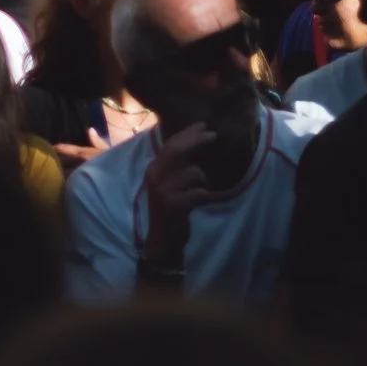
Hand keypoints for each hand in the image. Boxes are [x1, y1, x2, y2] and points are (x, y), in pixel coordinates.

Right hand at [138, 121, 217, 261]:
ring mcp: (164, 191)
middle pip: (178, 150)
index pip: (170, 144)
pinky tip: (200, 200)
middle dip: (197, 141)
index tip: (203, 125)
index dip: (187, 133)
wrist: (163, 240)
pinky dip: (203, 194)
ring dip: (202, 179)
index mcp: (153, 169)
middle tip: (213, 136)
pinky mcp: (174, 205)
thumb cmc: (169, 209)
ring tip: (200, 188)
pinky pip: (198, 192)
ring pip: (193, 172)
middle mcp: (155, 177)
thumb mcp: (167, 183)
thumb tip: (194, 140)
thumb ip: (175, 165)